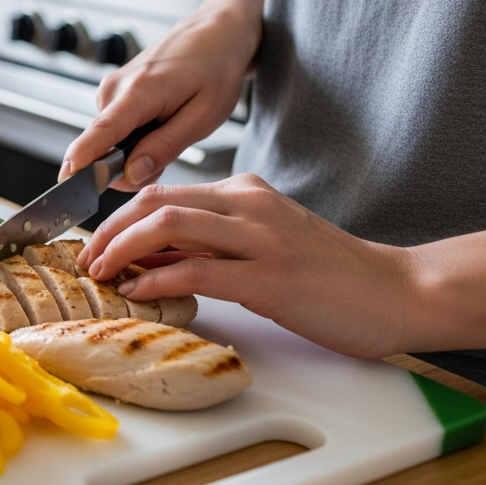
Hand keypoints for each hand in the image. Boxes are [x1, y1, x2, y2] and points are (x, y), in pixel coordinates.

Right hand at [60, 0, 268, 188]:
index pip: (100, 132)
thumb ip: (165, 147)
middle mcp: (115, 88)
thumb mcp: (203, 116)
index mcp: (139, 92)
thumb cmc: (216, 68)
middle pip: (102, 146)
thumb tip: (131, 175)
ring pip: (109, 141)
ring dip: (135, 151)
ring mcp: (111, 88)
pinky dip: (134, 137)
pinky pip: (114, 129)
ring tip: (169, 131)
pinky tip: (160, 124)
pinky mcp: (112, 91)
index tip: (66, 182)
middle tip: (167, 158)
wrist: (215, 32)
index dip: (82, 160)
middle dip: (128, 166)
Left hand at [76, 174, 416, 358]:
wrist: (398, 291)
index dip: (119, 217)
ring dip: (122, 248)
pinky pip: (196, 270)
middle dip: (108, 229)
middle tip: (87, 258)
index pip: (164, 193)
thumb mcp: (263, 244)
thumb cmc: (331, 275)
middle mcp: (248, 205)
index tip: (96, 243)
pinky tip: (138, 292)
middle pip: (154, 202)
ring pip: (167, 226)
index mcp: (245, 192)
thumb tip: (150, 259)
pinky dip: (157, 280)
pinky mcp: (269, 277)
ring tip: (102, 272)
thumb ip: (210, 244)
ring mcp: (259, 239)